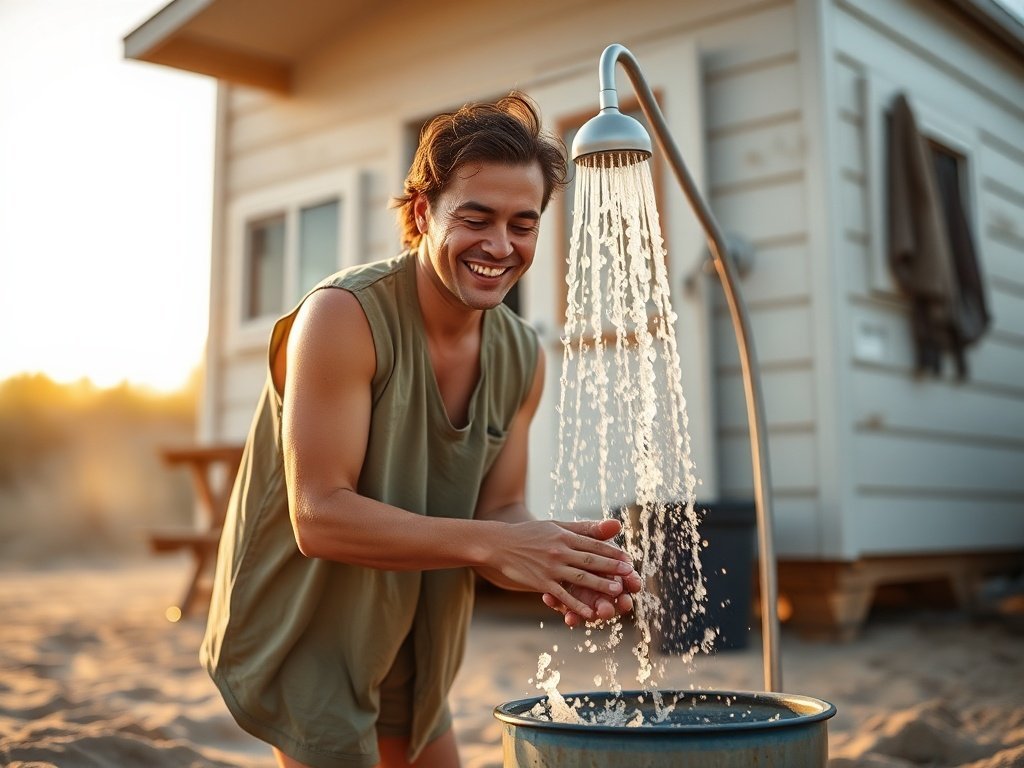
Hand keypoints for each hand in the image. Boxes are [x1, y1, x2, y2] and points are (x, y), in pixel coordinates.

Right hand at [485, 517, 636, 620]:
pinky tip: (588, 613)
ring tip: (616, 592)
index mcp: (564, 535)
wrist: (500, 544)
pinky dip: (575, 605)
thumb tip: (614, 524)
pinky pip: (561, 595)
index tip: (628, 559)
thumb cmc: (531, 534)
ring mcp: (550, 567)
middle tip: (629, 575)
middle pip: (590, 560)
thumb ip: (583, 528)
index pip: (593, 544)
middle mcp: (559, 550)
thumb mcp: (556, 525)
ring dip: (599, 585)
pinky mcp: (541, 582)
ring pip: (579, 577)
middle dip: (611, 568)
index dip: (612, 552)